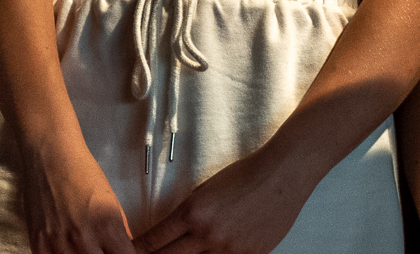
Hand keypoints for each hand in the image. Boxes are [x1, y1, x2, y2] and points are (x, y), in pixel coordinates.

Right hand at [15, 136, 139, 253]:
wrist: (50, 155)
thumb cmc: (82, 172)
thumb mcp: (112, 202)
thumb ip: (120, 233)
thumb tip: (126, 251)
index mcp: (107, 227)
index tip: (121, 253)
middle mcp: (83, 240)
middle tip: (100, 248)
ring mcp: (58, 244)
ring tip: (83, 246)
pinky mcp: (38, 245)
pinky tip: (66, 247)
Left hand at [134, 147, 315, 253]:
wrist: (282, 174)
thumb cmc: (246, 174)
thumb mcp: (206, 189)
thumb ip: (189, 215)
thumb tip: (172, 234)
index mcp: (193, 212)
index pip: (154, 241)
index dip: (138, 251)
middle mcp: (207, 234)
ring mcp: (229, 249)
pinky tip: (214, 253)